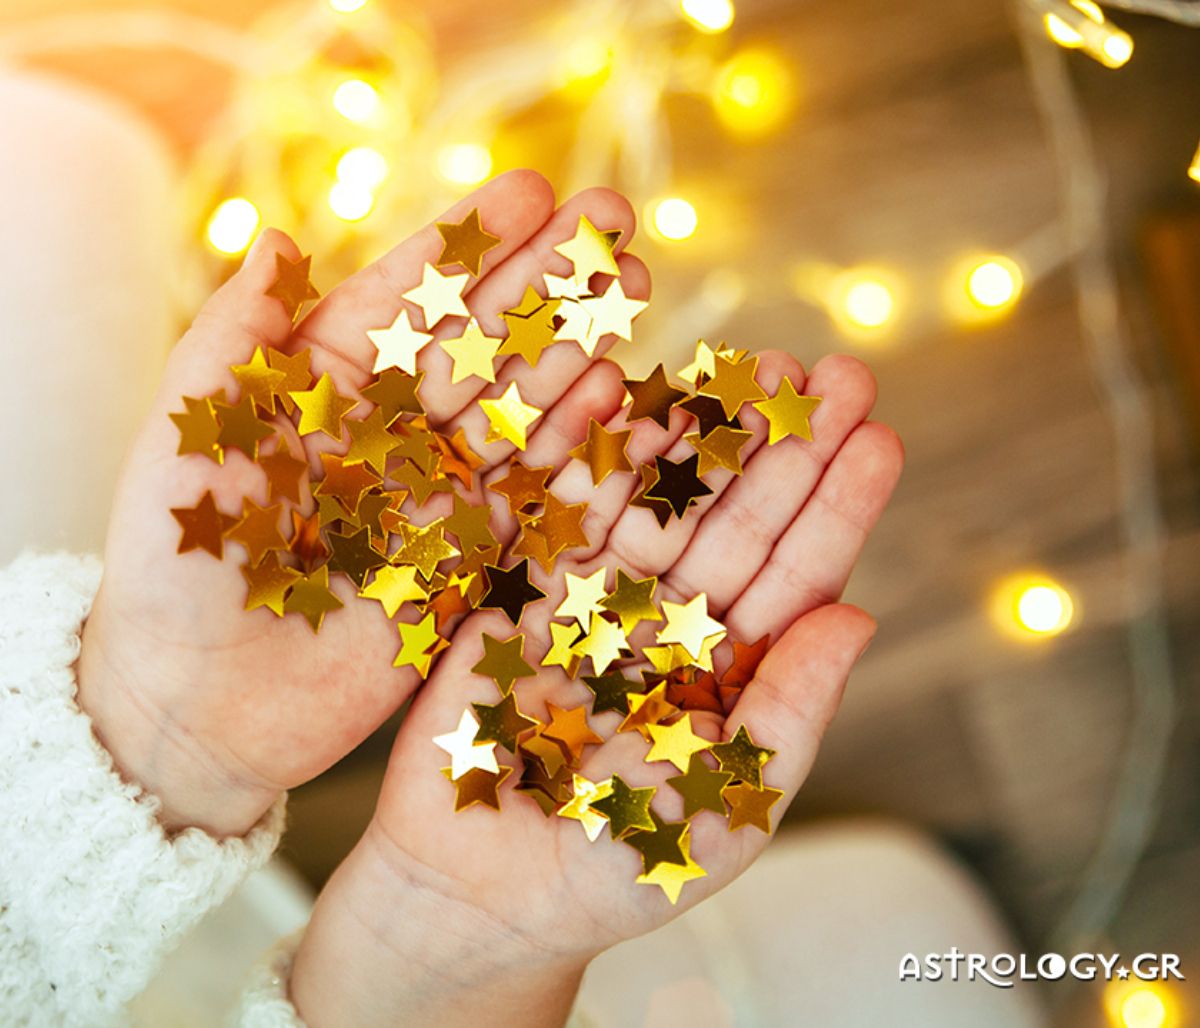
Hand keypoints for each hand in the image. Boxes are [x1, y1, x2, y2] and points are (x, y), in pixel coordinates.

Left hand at [78, 170, 649, 835]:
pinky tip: (618, 385)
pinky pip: (532, 487)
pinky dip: (574, 439)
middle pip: (481, 340)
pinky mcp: (468, 555)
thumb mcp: (192, 432)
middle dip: (548, 279)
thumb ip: (237, 337)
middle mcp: (390, 430)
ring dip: (577, 343)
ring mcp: (436, 490)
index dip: (470, 245)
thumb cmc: (177, 559)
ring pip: (519, 403)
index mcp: (323, 387)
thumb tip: (281, 239)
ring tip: (634, 285)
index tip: (534, 191)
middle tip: (614, 219)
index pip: (408, 299)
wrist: (200, 698)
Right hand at [290, 322, 903, 1018]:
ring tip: (757, 366)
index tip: (878, 435)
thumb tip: (860, 617)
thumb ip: (790, 711)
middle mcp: (669, 623)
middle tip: (834, 370)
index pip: (796, 574)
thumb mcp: (728, 805)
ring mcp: (594, 600)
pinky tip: (643, 397)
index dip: (837, 504)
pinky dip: (598, 457)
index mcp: (727, 671)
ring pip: (660, 501)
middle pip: (738, 518)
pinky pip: (565, 513)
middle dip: (785, 446)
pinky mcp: (520, 590)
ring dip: (706, 433)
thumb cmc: (615, 869)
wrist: (477, 893)